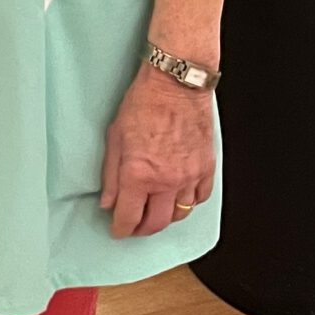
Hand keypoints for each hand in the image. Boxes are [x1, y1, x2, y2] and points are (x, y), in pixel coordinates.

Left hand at [99, 62, 216, 237]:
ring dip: (165, 218)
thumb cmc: (144, 103)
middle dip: (142, 230)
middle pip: (156, 223)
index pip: (128, 216)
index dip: (121, 228)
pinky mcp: (206, 168)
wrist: (176, 84)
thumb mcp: (114, 137)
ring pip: (180, 215)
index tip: (118, 230)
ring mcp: (189, 176)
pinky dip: (188, 203)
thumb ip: (110, 175)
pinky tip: (178, 198)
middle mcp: (166, 180)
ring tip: (155, 212)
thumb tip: (108, 201)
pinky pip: (200, 198)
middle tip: (135, 227)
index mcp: (138, 174)